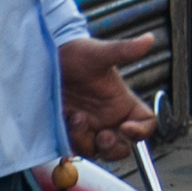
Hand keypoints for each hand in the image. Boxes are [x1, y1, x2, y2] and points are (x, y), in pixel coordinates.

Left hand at [57, 36, 157, 153]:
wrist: (42, 58)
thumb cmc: (75, 54)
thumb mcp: (99, 54)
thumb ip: (124, 50)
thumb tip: (149, 39)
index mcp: (123, 102)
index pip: (146, 124)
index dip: (142, 131)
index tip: (126, 127)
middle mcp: (108, 118)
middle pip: (122, 147)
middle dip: (113, 147)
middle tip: (102, 135)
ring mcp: (88, 127)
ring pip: (96, 151)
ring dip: (87, 141)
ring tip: (76, 117)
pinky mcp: (67, 131)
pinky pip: (74, 148)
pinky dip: (71, 141)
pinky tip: (65, 120)